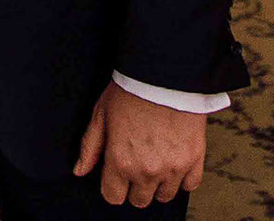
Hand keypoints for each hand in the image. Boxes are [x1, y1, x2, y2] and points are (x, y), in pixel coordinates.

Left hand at [73, 83, 206, 207]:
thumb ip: (90, 146)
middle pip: (139, 200)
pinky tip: (174, 162)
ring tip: (156, 161)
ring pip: (164, 196)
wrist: (165, 73)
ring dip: (158, 184)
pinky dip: (182, 178)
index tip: (116, 175)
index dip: (112, 186)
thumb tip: (80, 170)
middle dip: (134, 187)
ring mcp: (172, 168)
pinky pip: (189, 185)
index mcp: (120, 161)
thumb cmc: (132, 89)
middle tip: (136, 165)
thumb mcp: (101, 114)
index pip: (113, 197)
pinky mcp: (194, 159)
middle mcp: (146, 170)